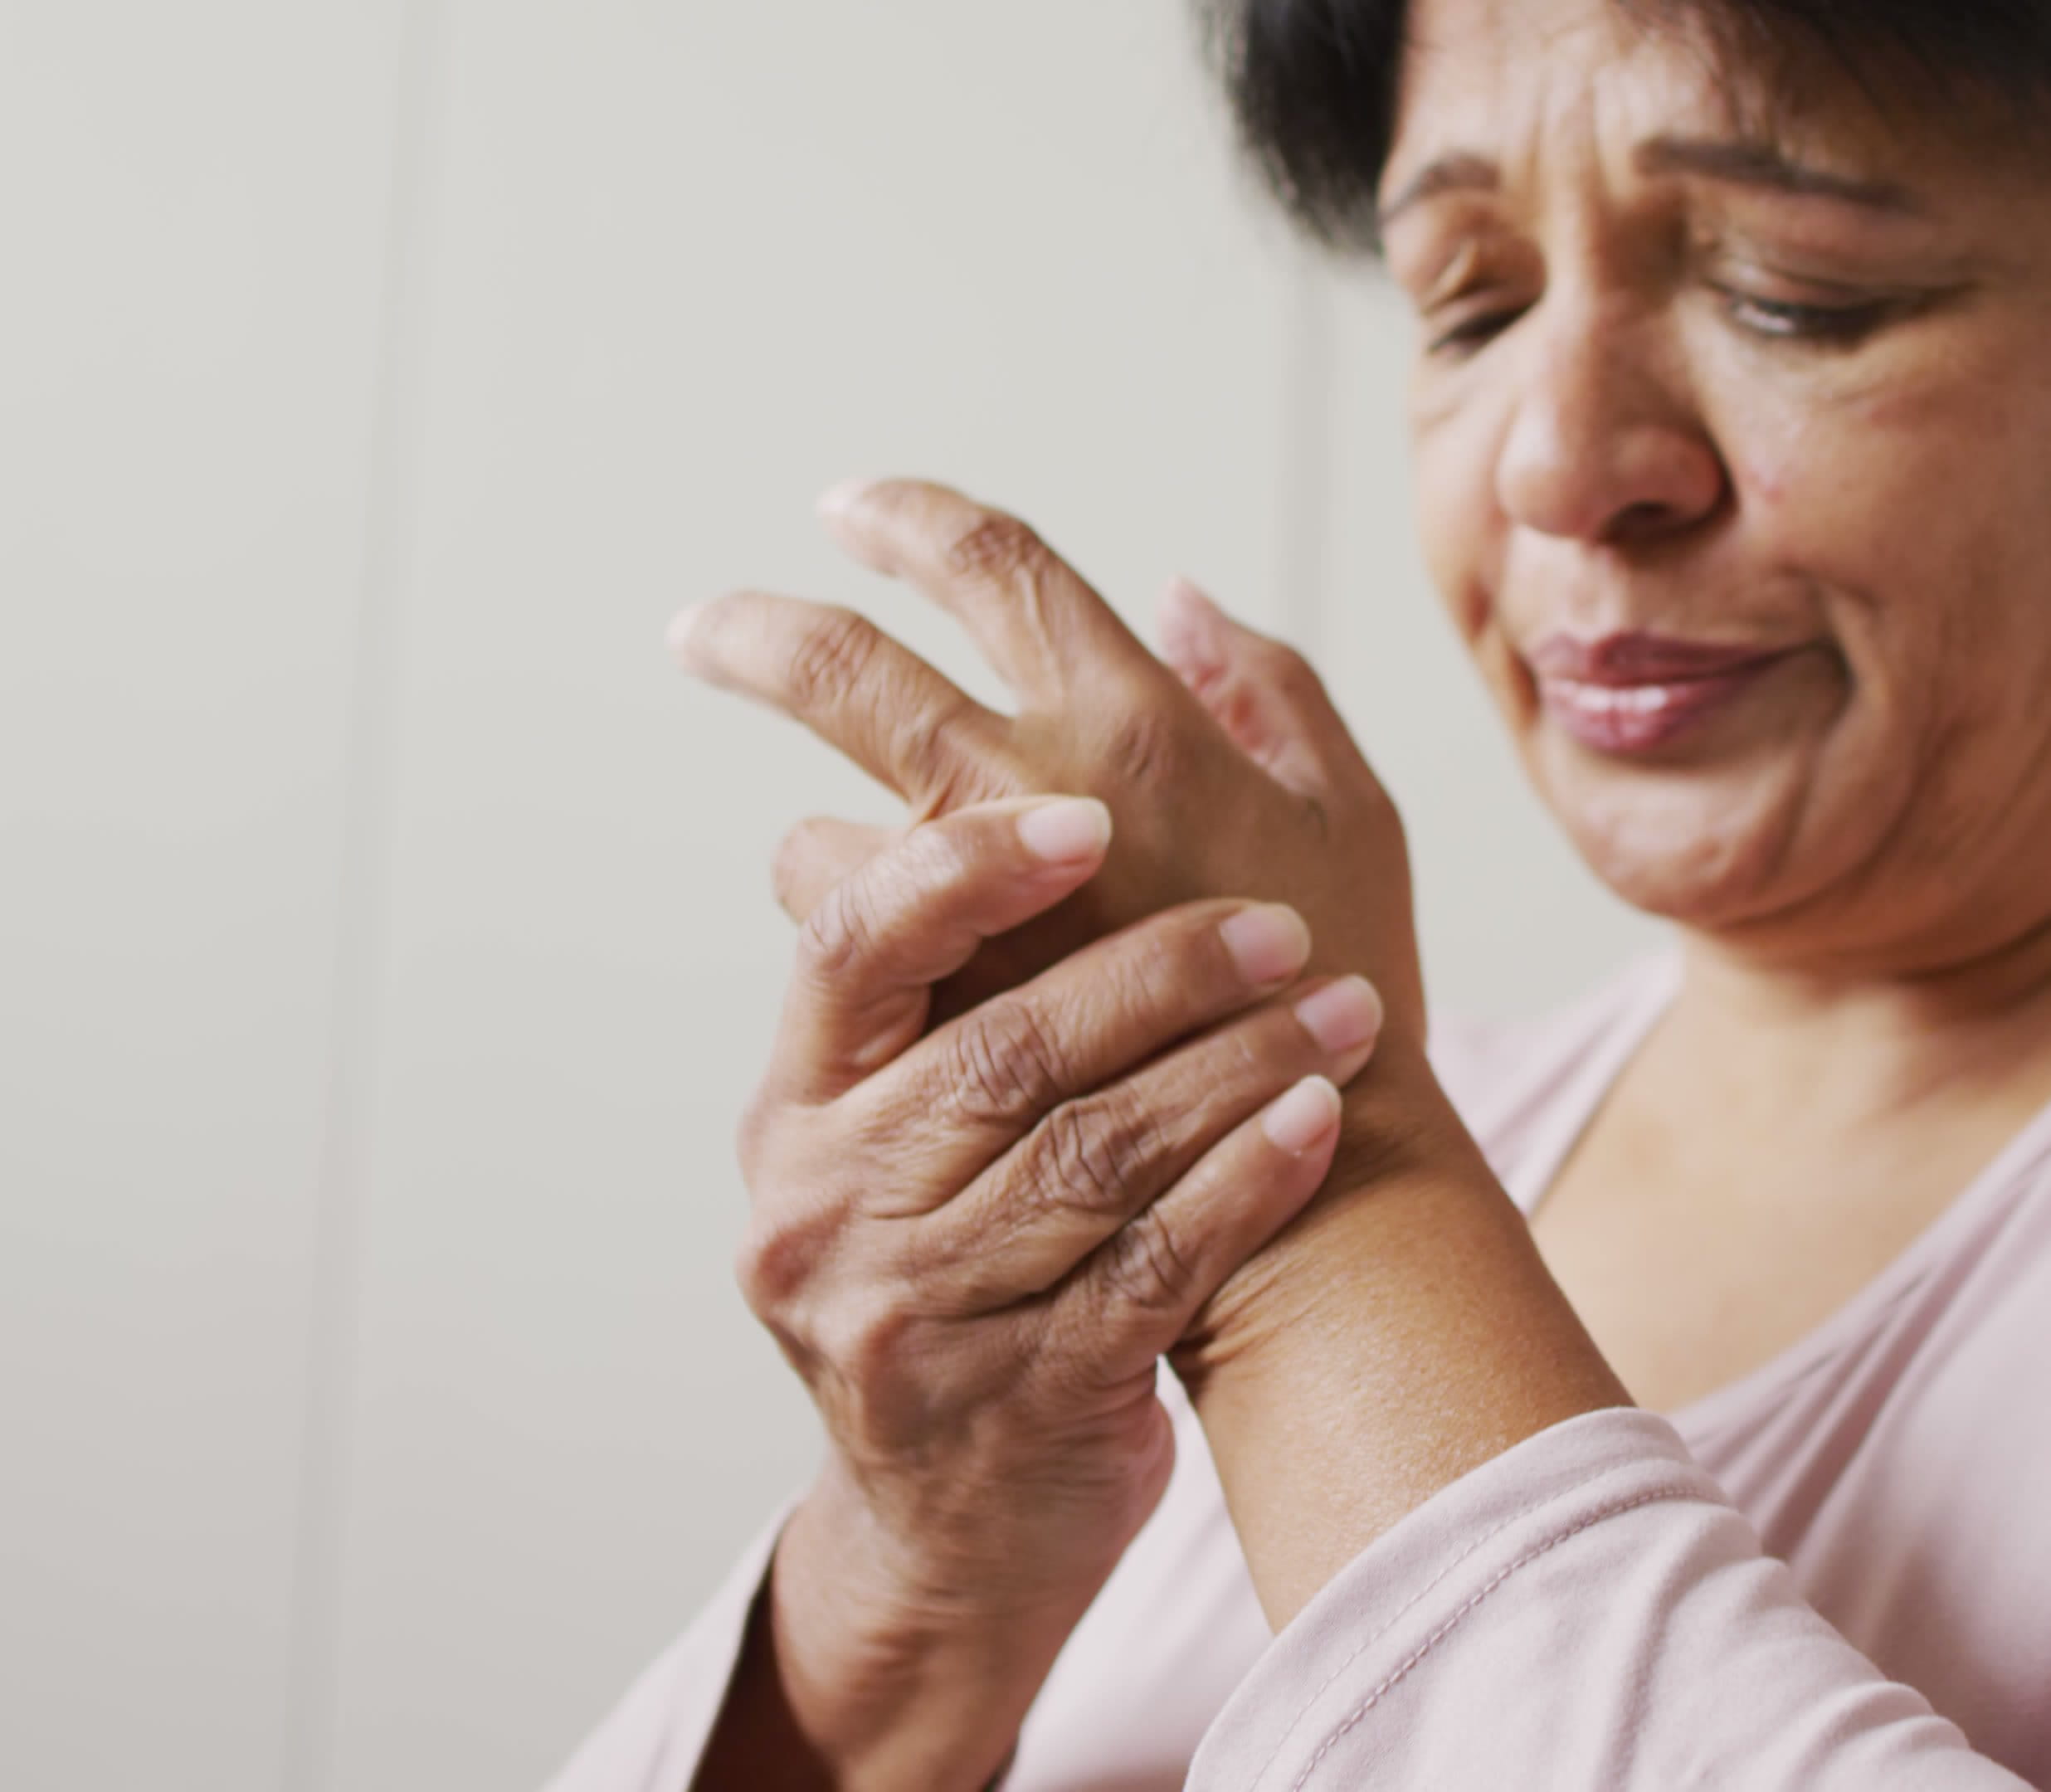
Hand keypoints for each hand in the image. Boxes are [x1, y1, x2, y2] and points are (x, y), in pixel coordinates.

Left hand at [674, 479, 1427, 1051]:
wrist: (1324, 1181)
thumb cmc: (1350, 984)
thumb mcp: (1350, 811)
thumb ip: (1269, 688)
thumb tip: (1176, 597)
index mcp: (1138, 723)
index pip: (994, 565)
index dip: (913, 519)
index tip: (855, 509)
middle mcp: (1037, 792)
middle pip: (846, 668)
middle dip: (756, 637)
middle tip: (700, 633)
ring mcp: (971, 917)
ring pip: (820, 841)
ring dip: (828, 854)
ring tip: (859, 896)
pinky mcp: (935, 1023)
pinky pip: (843, 964)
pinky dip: (863, 965)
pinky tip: (908, 999)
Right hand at [717, 794, 1387, 1788]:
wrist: (941, 1540)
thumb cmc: (943, 1288)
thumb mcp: (883, 1147)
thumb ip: (931, 996)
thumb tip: (1002, 787)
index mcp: (794, 1115)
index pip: (853, 950)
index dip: (967, 869)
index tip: (1089, 815)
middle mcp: (833, 1212)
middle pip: (1006, 1051)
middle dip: (1161, 969)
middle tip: (1282, 922)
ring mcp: (920, 1318)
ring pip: (1095, 1155)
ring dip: (1237, 1069)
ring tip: (1342, 1012)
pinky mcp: (1028, 1399)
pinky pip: (1157, 1265)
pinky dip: (1248, 1184)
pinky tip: (1319, 1124)